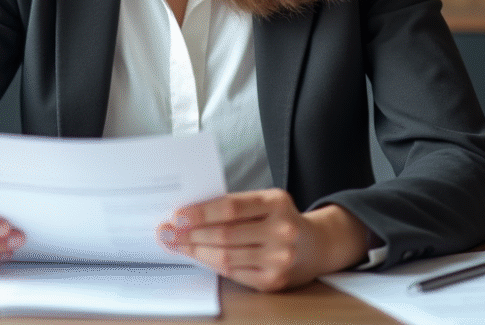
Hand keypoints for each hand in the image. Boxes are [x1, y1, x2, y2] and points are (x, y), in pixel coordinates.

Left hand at [156, 189, 370, 291]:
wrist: (317, 246)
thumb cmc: (280, 219)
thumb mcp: (266, 202)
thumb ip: (235, 205)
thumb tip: (189, 214)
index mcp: (277, 203)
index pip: (231, 207)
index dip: (200, 212)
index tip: (176, 215)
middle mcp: (281, 231)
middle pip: (225, 234)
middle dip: (191, 234)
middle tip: (167, 232)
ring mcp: (279, 259)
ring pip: (226, 256)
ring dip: (196, 251)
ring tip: (176, 245)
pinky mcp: (274, 281)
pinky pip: (234, 273)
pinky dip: (211, 264)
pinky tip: (198, 256)